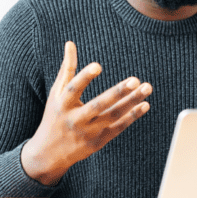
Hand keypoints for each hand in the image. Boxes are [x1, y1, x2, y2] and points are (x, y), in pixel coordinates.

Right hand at [21, 41, 151, 184]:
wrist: (48, 154)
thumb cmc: (55, 116)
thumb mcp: (56, 93)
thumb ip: (67, 69)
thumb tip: (70, 43)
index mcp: (62, 104)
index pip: (73, 89)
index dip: (84, 77)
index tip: (98, 66)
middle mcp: (75, 119)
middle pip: (98, 105)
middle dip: (118, 93)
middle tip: (136, 79)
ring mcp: (88, 132)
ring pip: (113, 116)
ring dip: (131, 102)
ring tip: (147, 87)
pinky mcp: (99, 141)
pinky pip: (119, 127)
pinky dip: (132, 116)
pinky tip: (145, 104)